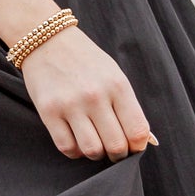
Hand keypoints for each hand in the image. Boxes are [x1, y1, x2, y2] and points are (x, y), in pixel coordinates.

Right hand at [19, 28, 153, 161]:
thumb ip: (128, 107)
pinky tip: (76, 140)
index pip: (138, 131)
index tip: (133, 147)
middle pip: (116, 146)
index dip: (138, 147)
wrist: (47, 40)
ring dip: (96, 154)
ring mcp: (70, 105)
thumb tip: (147, 140)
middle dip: (117, 154)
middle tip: (113, 149)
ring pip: (92, 151)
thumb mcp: (114, 75)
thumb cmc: (86, 61)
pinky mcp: (48, 112)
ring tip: (94, 144)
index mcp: (118, 85)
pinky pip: (67, 147)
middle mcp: (96, 96)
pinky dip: (75, 151)